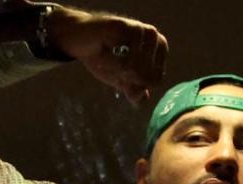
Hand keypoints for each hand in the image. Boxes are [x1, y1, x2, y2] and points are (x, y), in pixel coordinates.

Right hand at [45, 5, 167, 102]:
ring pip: (138, 71)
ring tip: (109, 55)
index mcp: (160, 50)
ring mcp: (143, 31)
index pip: (156, 80)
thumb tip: (144, 96)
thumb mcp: (121, 81)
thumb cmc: (105, 58)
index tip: (122, 72)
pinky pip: (126, 63)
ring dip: (118, 70)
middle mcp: (156, 38)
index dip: (135, 84)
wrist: (82, 40)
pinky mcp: (129, 28)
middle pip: (148, 77)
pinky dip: (112, 64)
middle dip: (125, 78)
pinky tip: (105, 48)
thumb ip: (135, 94)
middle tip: (113, 63)